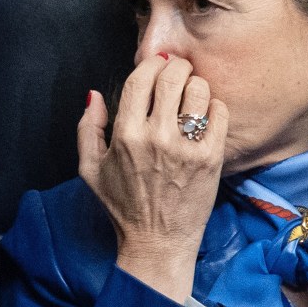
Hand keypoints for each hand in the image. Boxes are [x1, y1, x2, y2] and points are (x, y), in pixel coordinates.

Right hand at [78, 54, 229, 301]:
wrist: (157, 242)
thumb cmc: (123, 206)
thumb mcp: (90, 169)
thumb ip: (88, 128)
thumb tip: (94, 95)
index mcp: (125, 135)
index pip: (140, 79)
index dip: (152, 64)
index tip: (158, 65)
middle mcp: (155, 138)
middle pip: (172, 77)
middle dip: (177, 67)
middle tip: (180, 71)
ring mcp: (185, 148)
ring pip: (199, 91)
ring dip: (197, 86)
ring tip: (194, 94)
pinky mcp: (210, 159)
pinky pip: (220, 114)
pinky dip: (216, 107)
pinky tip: (208, 115)